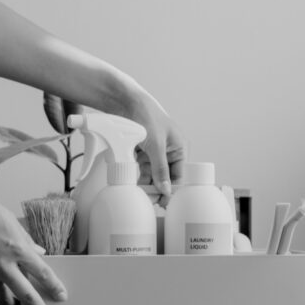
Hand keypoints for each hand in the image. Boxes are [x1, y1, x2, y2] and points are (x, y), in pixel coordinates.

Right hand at [0, 189, 66, 304]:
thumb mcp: (10, 221)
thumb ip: (25, 240)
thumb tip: (37, 251)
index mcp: (17, 248)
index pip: (42, 273)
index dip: (54, 287)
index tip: (61, 295)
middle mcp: (3, 264)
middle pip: (27, 295)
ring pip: (2, 300)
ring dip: (12, 304)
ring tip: (15, 304)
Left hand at [122, 80, 185, 206]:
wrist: (125, 101)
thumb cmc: (146, 116)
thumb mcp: (156, 144)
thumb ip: (160, 168)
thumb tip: (166, 189)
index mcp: (179, 148)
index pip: (179, 175)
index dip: (173, 189)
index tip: (165, 203)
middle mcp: (169, 151)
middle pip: (166, 177)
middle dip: (159, 189)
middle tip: (151, 202)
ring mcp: (154, 153)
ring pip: (153, 175)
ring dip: (147, 185)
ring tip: (141, 197)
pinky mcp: (141, 153)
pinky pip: (142, 170)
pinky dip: (138, 178)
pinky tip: (135, 186)